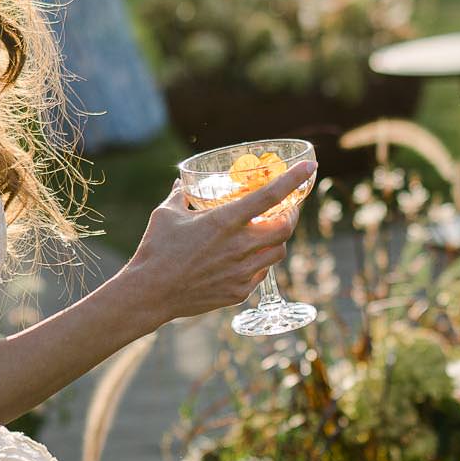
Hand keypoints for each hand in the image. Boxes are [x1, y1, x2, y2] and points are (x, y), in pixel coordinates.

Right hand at [126, 155, 315, 324]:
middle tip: (287, 208)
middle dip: (292, 215)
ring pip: (278, 252)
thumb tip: (181, 182)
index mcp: (225, 221)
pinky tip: (248, 257)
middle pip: (285, 227)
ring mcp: (242, 271)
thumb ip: (179, 195)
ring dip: (277, 239)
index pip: (270, 195)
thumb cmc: (155, 250)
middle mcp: (239, 246)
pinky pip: (262, 273)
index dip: (293, 179)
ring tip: (267, 233)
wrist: (149, 294)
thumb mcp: (166, 214)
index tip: (310, 166)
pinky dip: (261, 262)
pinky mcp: (239, 291)